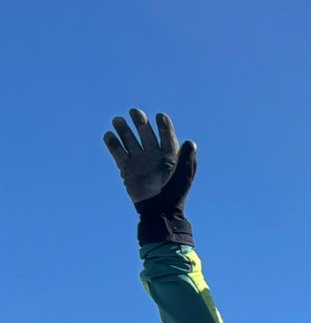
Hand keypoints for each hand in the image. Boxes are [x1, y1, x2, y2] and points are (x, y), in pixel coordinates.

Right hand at [103, 108, 196, 244]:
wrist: (158, 210)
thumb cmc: (174, 194)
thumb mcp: (184, 175)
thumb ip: (187, 158)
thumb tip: (190, 142)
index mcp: (169, 155)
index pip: (166, 136)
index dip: (163, 125)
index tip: (160, 116)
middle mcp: (153, 155)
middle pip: (145, 133)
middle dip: (140, 122)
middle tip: (135, 112)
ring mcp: (139, 161)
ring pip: (129, 140)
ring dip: (123, 129)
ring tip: (118, 120)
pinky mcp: (126, 169)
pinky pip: (118, 153)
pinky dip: (112, 144)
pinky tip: (109, 135)